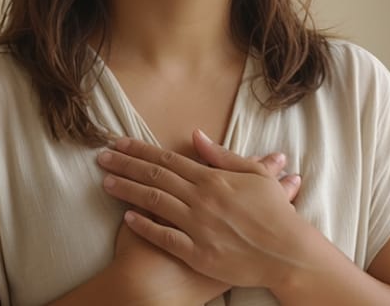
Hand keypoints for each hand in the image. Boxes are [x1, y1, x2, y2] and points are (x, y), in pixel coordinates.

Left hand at [96, 131, 318, 289]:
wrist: (287, 254)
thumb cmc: (275, 213)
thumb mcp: (254, 175)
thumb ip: (221, 155)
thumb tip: (195, 135)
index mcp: (213, 179)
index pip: (168, 159)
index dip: (141, 150)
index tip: (119, 143)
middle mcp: (202, 199)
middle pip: (155, 176)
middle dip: (126, 165)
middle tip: (102, 157)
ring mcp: (198, 226)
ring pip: (154, 203)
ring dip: (128, 191)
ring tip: (106, 182)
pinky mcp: (198, 253)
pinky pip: (165, 237)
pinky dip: (145, 226)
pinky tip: (127, 217)